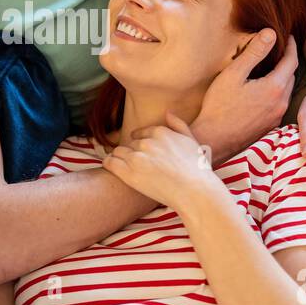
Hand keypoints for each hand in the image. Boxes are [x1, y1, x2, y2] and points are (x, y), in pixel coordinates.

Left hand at [103, 112, 226, 213]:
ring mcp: (137, 157)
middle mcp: (147, 142)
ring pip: (118, 152)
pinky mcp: (129, 173)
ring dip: (120, 158)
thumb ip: (179, 125)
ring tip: (123, 167)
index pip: (141, 133)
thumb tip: (167, 112)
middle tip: (137, 165)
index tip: (142, 153)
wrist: (194, 192)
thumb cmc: (197, 169)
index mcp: (160, 132)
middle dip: (132, 152)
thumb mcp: (192, 141)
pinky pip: (110, 162)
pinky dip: (108, 164)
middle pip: (130, 144)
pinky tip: (111, 167)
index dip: (140, 143)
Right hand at [187, 30, 298, 162]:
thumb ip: (254, 52)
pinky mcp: (270, 126)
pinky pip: (280, 103)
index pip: (292, 61)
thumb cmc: (220, 106)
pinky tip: (264, 89)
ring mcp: (276, 116)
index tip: (287, 36)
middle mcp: (281, 103)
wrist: (214, 140)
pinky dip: (277, 91)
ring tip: (272, 67)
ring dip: (283, 77)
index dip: (291, 46)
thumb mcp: (234, 74)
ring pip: (286, 90)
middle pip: (291, 75)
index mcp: (275, 87)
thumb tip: (270, 33)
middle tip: (280, 49)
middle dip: (288, 60)